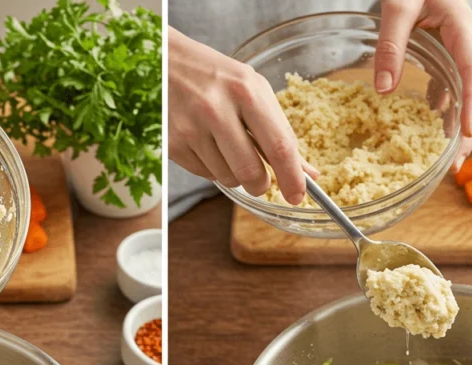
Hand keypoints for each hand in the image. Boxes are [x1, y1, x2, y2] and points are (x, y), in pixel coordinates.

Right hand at [168, 27, 315, 205]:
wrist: (164, 62)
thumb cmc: (216, 77)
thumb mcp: (252, 90)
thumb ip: (279, 130)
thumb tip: (308, 173)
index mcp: (246, 91)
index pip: (278, 146)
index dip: (292, 178)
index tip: (297, 196)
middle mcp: (217, 109)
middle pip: (251, 172)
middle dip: (261, 185)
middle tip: (260, 181)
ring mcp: (191, 128)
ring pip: (228, 178)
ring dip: (235, 174)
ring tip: (226, 147)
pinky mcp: (172, 144)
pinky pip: (205, 175)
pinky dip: (212, 168)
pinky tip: (206, 144)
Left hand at [373, 0, 471, 170]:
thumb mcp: (398, 5)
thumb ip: (391, 43)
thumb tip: (384, 88)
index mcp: (464, 30)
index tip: (467, 133)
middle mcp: (470, 45)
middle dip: (471, 131)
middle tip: (456, 164)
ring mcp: (462, 53)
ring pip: (471, 97)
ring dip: (461, 128)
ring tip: (448, 160)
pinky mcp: (450, 58)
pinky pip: (454, 90)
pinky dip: (446, 113)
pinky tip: (431, 130)